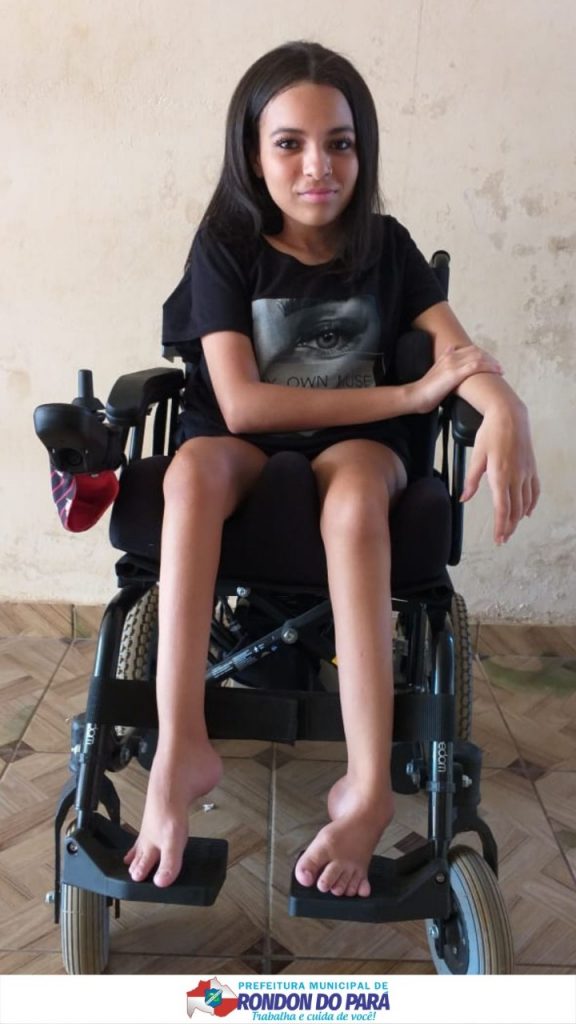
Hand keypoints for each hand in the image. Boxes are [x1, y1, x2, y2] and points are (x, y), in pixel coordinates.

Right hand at [410, 345, 502, 414]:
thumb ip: (444, 363)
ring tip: (500, 369)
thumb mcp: (436, 373)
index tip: (491, 361)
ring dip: (492, 362)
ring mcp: (453, 364)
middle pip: (477, 351)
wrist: (416, 396)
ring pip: (479, 357)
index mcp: (447, 356)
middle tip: (499, 366)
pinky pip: (476, 366)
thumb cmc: (425, 390)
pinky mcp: (455, 374)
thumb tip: (452, 353)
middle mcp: (451, 356)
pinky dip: (489, 367)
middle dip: (490, 358)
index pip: (470, 349)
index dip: (483, 354)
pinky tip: (496, 371)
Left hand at [460, 401, 539, 543]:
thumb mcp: (476, 456)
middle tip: (503, 538)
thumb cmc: (490, 433)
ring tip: (512, 528)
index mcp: (500, 475)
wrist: (510, 415)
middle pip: (515, 509)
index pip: (502, 508)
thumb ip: (471, 480)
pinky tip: (528, 511)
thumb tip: (463, 498)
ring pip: (525, 502)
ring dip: (519, 518)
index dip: (501, 525)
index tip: (499, 538)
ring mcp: (526, 472)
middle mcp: (516, 477)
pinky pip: (534, 490)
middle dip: (509, 526)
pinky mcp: (531, 467)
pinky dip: (531, 503)